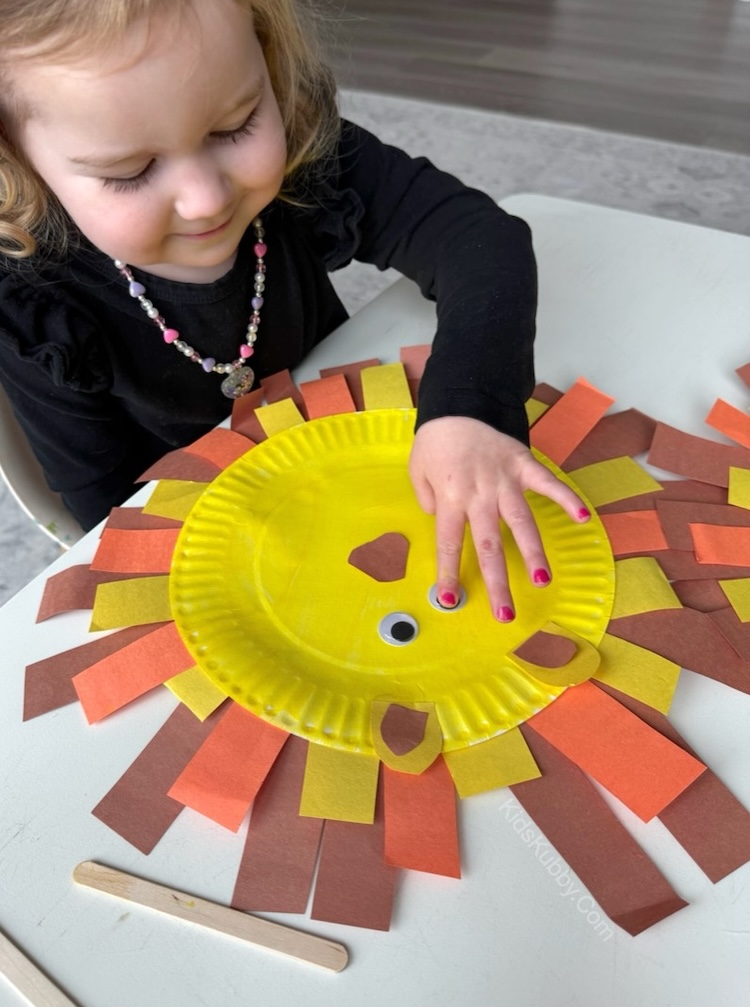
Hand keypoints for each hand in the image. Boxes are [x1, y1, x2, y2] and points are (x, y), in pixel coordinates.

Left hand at [409, 416, 590, 620]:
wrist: (457, 405)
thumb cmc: (435, 443)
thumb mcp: (417, 472)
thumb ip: (428, 502)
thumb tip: (443, 523)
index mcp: (450, 497)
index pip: (450, 542)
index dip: (450, 572)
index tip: (452, 599)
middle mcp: (479, 493)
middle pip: (489, 544)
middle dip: (497, 582)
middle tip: (505, 613)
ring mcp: (504, 480)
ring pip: (521, 522)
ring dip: (532, 552)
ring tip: (541, 580)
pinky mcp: (523, 464)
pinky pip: (547, 483)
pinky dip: (565, 498)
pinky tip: (581, 518)